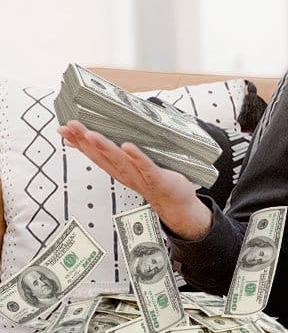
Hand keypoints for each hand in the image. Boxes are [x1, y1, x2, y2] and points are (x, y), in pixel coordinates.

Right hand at [58, 121, 212, 239]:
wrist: (177, 205)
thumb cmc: (157, 182)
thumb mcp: (134, 167)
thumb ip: (120, 155)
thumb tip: (109, 141)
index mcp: (119, 169)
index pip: (95, 154)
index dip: (78, 142)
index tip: (64, 129)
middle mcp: (126, 173)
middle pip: (102, 156)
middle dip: (84, 141)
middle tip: (70, 127)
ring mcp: (140, 177)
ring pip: (119, 161)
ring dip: (104, 147)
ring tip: (91, 134)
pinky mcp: (157, 178)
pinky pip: (146, 167)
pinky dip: (137, 157)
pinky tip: (127, 147)